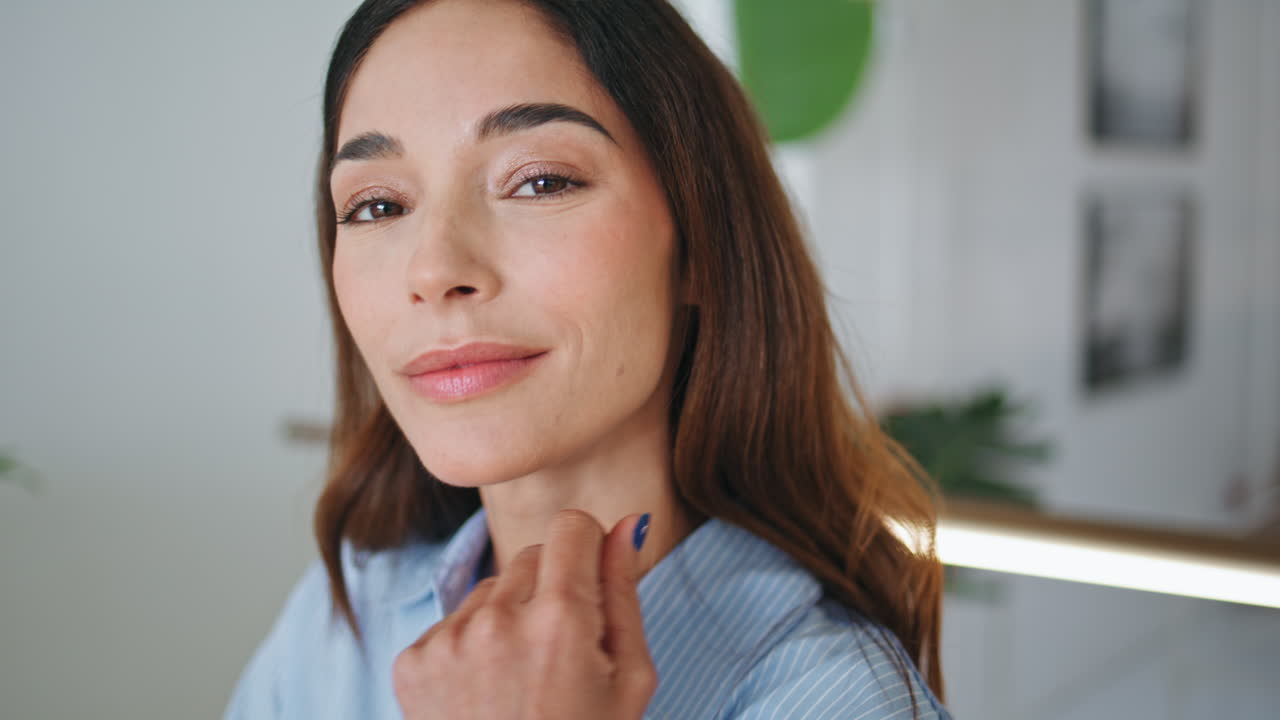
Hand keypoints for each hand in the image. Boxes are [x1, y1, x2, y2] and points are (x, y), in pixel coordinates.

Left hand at [393, 510, 656, 718]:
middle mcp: (497, 621)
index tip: (592, 587)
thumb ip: (624, 593)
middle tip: (561, 653)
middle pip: (531, 555)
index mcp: (561, 622)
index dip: (589, 552)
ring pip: (491, 588)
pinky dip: (473, 647)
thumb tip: (629, 524)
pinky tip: (488, 693)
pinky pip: (454, 622)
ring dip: (509, 616)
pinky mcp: (412, 661)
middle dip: (551, 589)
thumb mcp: (628, 679)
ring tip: (523, 679)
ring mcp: (447, 641)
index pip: (572, 527)